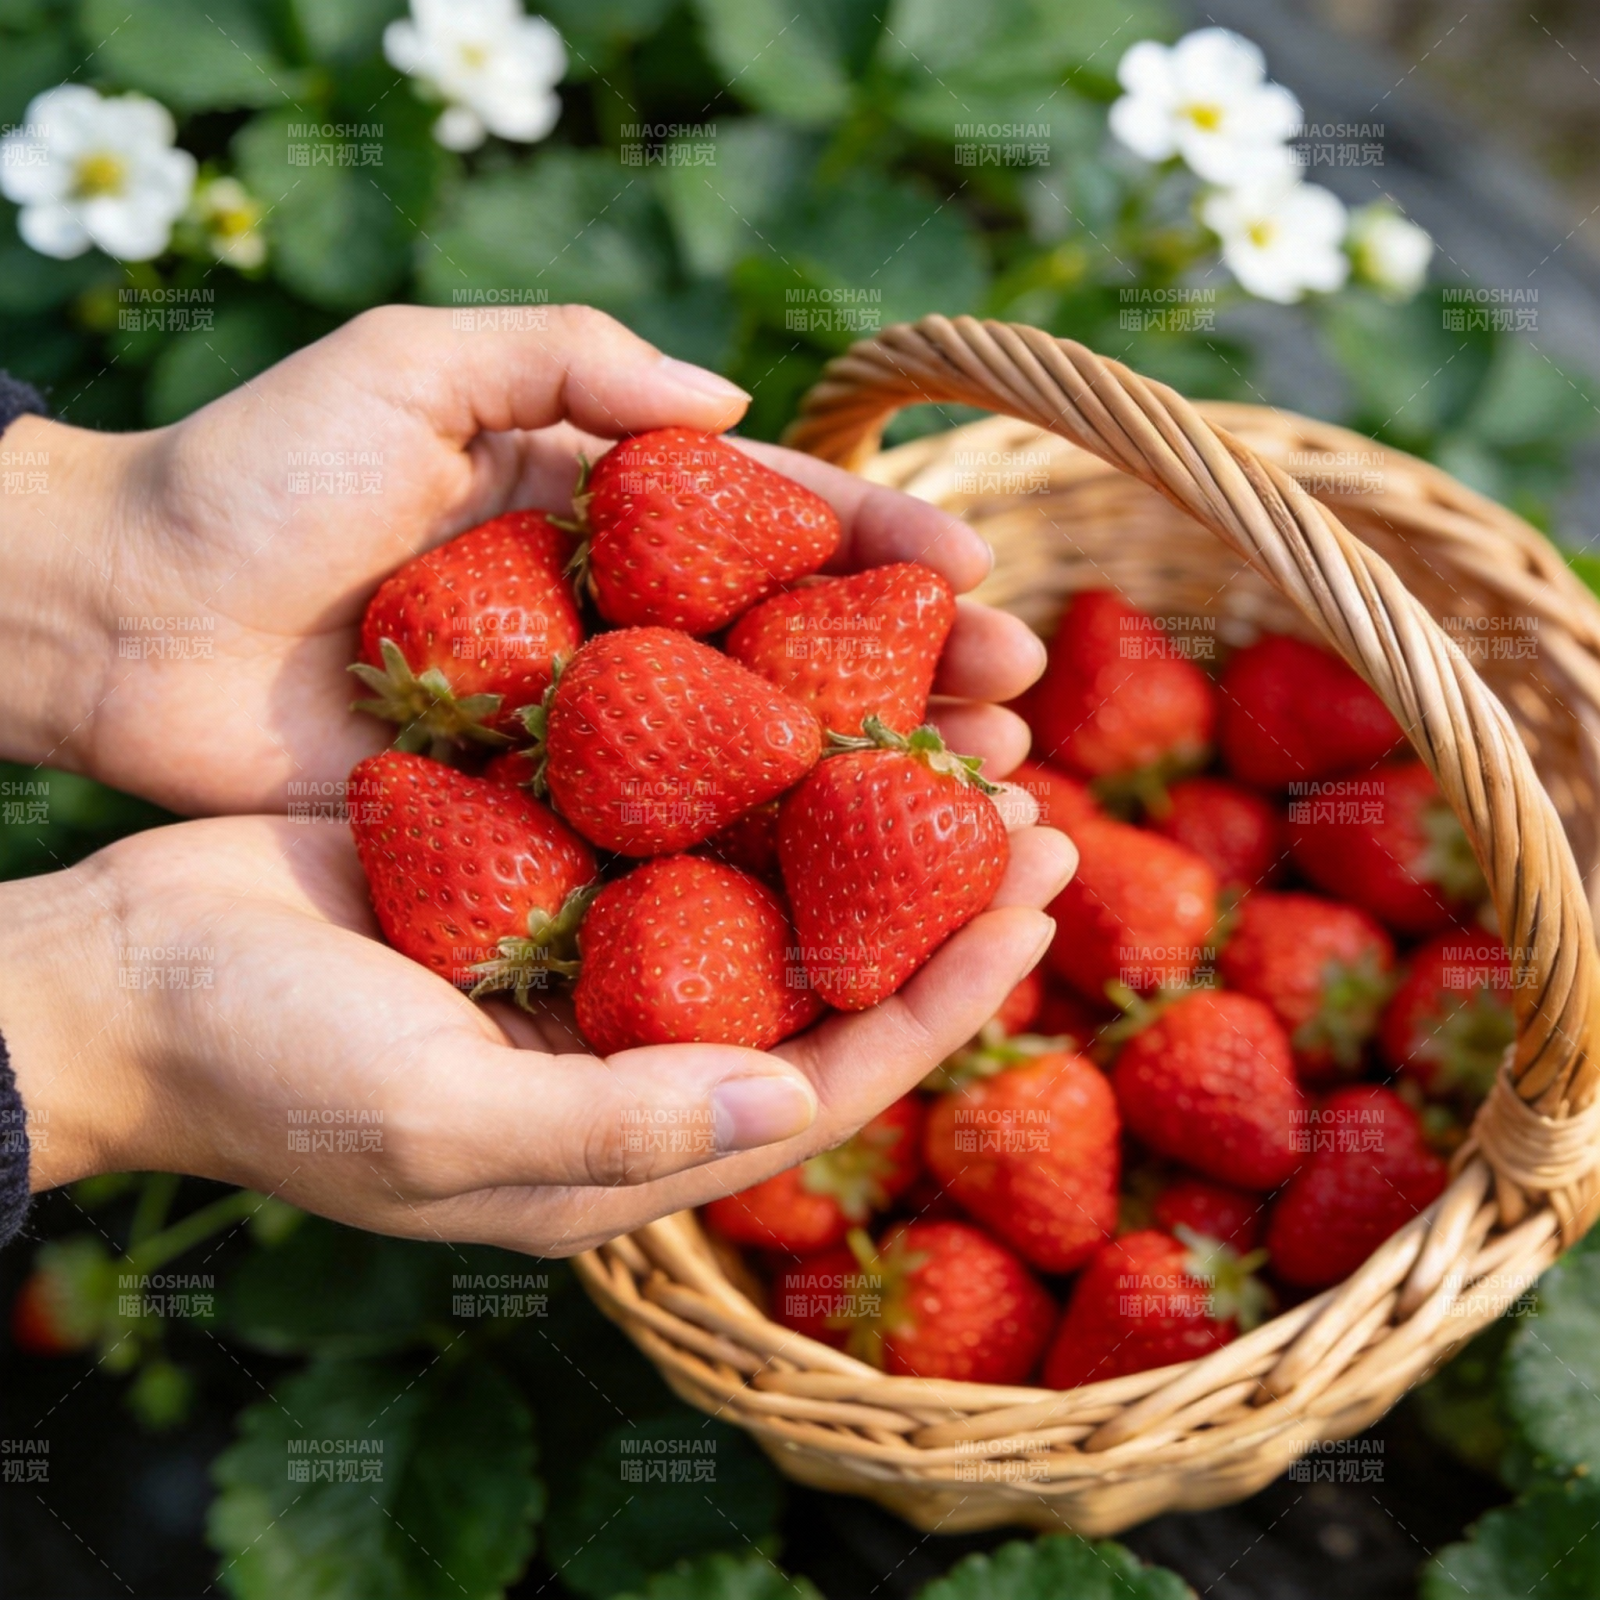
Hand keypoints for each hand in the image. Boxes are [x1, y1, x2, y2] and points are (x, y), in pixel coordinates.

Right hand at [5, 812, 1074, 1253]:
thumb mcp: (430, 1118)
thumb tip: (794, 1109)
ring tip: (954, 723)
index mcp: (631, 1131)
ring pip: (765, 884)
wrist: (120, 974)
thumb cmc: (257, 1064)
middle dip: (936, 896)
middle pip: (823, 972)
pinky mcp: (544, 867)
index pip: (832, 1073)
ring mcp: (592, 949)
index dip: (945, 994)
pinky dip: (746, 762)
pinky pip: (676, 818)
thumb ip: (615, 1129)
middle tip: (1035, 795)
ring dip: (861, 813)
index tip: (1038, 900)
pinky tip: (805, 689)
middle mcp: (635, 1044)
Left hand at [8, 304, 1043, 814]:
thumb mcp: (410, 366)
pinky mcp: (531, 823)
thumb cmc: (255, 479)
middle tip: (1023, 702)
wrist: (120, 622)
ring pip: (756, 758)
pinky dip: (757, 861)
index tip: (979, 575)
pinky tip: (850, 889)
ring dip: (871, 776)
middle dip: (914, 673)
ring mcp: (579, 737)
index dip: (881, 548)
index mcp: (600, 519)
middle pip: (794, 653)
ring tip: (985, 791)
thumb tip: (739, 401)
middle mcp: (612, 633)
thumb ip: (570, 360)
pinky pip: (665, 844)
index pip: (775, 528)